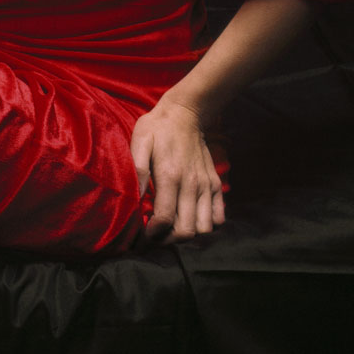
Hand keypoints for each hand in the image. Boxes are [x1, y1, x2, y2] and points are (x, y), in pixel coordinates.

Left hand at [130, 95, 224, 242]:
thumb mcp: (140, 141)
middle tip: (156, 235)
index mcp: (170, 175)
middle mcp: (192, 184)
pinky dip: (208, 224)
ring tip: (173, 229)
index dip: (153, 233)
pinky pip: (219, 217)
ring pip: (205, 229)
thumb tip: (134, 196)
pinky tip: (191, 217)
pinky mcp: (215, 185)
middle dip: (169, 240)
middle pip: (187, 231)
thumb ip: (137, 169)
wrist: (184, 113)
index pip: (166, 219)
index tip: (144, 232)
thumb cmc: (157, 128)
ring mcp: (206, 186)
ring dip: (189, 234)